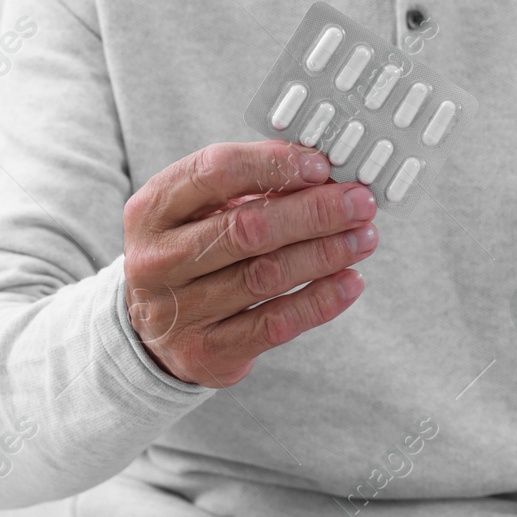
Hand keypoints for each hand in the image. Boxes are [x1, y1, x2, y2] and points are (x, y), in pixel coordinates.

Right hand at [121, 140, 377, 386]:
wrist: (151, 330)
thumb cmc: (191, 250)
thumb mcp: (200, 210)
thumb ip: (250, 186)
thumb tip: (322, 171)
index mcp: (152, 209)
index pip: (214, 172)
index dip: (272, 165)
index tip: (321, 167)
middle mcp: (157, 260)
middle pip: (247, 228)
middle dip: (313, 213)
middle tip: (360, 203)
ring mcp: (177, 311)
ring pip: (266, 277)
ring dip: (325, 254)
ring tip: (364, 238)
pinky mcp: (205, 352)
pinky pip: (274, 324)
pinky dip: (319, 301)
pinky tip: (350, 281)